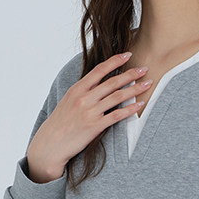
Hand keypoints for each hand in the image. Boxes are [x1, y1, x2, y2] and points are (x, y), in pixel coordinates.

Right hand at [25, 51, 152, 182]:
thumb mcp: (68, 101)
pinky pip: (117, 115)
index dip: (115, 61)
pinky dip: (130, 109)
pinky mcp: (95, 126)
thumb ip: (83, 91)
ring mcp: (90, 112)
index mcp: (77, 89)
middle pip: (112, 82)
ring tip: (148, 83)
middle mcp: (84, 98)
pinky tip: (140, 104)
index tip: (128, 55)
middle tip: (145, 68)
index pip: (99, 70)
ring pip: (117, 96)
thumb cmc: (60, 123)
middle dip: (131, 74)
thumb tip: (98, 82)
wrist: (51, 144)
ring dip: (135, 89)